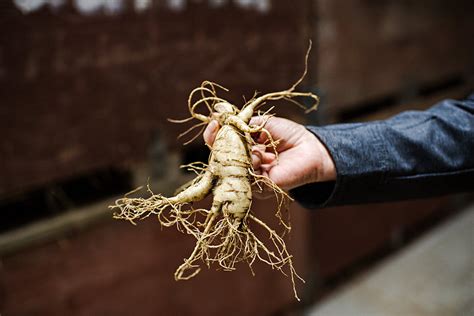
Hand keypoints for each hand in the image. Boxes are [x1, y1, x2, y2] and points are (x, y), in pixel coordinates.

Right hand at [203, 116, 335, 190]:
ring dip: (240, 152)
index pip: (218, 145)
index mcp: (241, 150)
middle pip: (219, 158)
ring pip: (231, 167)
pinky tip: (263, 155)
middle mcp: (242, 165)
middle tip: (223, 129)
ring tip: (258, 146)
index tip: (215, 121)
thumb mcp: (263, 123)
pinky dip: (252, 161)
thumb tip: (220, 113)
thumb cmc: (289, 135)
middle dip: (219, 142)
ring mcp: (250, 177)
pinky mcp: (260, 187)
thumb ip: (242, 123)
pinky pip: (246, 175)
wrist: (310, 148)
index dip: (213, 134)